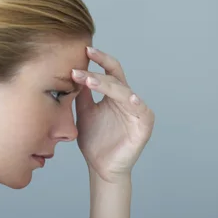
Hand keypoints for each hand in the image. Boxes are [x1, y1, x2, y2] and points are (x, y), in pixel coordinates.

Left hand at [72, 47, 154, 183]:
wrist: (100, 167)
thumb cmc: (94, 141)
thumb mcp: (83, 112)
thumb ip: (82, 93)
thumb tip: (73, 70)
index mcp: (114, 95)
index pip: (108, 71)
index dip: (98, 59)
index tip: (84, 49)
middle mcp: (127, 99)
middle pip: (116, 77)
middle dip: (99, 68)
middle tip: (82, 60)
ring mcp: (137, 111)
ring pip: (124, 92)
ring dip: (108, 85)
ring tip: (89, 80)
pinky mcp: (144, 125)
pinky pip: (141, 111)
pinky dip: (135, 103)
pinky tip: (129, 98)